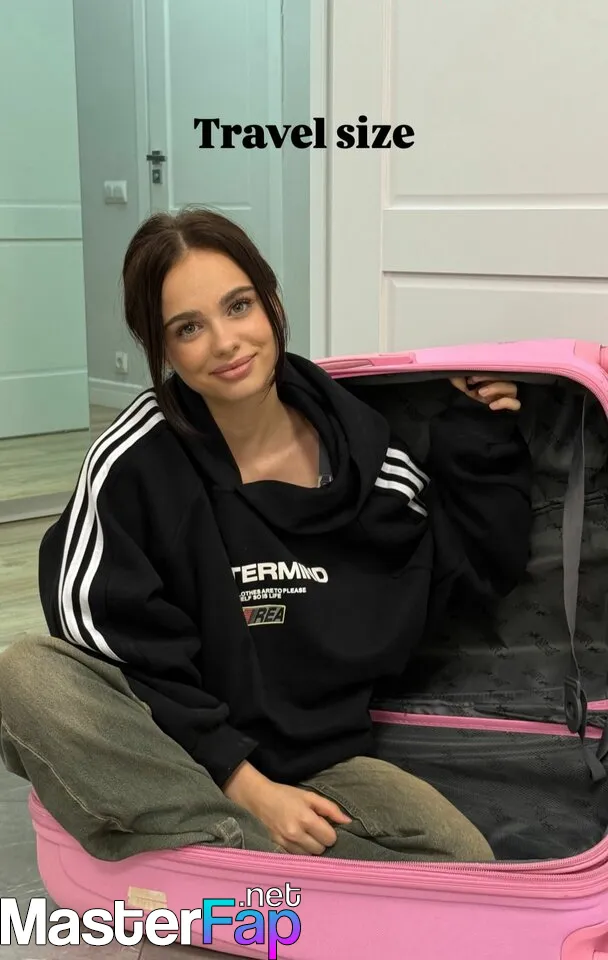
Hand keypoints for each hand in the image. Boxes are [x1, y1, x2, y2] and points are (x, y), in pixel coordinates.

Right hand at [223, 761, 350, 854]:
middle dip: (321, 840)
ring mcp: (286, 843)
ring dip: (311, 847)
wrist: (259, 799)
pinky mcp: (278, 848)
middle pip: (321, 849)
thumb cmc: (286, 795)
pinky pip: (297, 856)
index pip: (330, 838)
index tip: (324, 824)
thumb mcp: (310, 796)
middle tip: (314, 829)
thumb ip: (331, 808)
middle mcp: (296, 834)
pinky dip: (300, 850)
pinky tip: (297, 839)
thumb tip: (348, 821)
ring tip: (305, 834)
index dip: (330, 831)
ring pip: (310, 856)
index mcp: (306, 819)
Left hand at [449, 376, 520, 411]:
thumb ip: (459, 380)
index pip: (496, 372)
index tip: (470, 378)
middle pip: (505, 377)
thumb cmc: (465, 406)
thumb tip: (456, 371)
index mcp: (491, 383)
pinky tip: (492, 405)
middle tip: (473, 381)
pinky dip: (506, 402)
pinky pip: (515, 404)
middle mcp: (500, 390)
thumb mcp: (461, 391)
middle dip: (489, 377)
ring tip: (480, 392)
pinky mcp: (509, 412)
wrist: (465, 427)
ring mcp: (506, 400)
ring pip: (512, 388)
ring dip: (497, 387)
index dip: (485, 372)